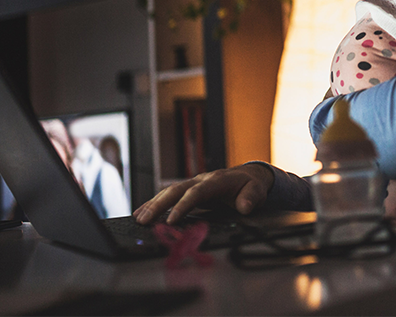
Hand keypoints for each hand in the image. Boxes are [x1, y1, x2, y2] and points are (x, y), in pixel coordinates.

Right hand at [133, 163, 274, 224]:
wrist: (248, 175)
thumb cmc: (251, 185)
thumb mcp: (257, 191)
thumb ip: (251, 198)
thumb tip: (245, 206)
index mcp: (217, 181)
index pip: (197, 192)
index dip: (183, 205)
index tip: (171, 219)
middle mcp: (202, 179)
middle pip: (177, 190)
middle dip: (159, 205)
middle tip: (144, 220)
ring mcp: (194, 183)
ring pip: (170, 191)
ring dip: (153, 204)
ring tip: (138, 218)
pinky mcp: (189, 190)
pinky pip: (170, 196)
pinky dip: (155, 203)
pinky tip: (142, 212)